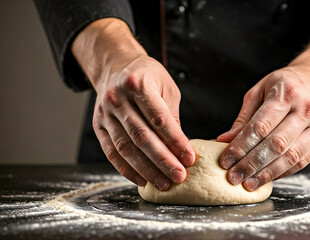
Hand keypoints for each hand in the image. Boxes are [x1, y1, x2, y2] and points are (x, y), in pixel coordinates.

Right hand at [72, 18, 194, 189]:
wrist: (116, 66)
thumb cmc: (148, 77)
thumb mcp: (166, 87)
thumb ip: (171, 117)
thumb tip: (180, 149)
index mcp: (138, 84)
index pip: (159, 119)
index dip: (175, 141)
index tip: (190, 158)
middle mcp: (117, 99)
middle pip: (141, 136)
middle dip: (162, 160)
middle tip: (179, 176)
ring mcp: (104, 113)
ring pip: (125, 148)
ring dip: (146, 169)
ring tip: (163, 183)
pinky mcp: (98, 126)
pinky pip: (111, 153)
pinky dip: (127, 169)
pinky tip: (142, 180)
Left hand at [217, 30, 309, 190]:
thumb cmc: (284, 85)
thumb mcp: (260, 91)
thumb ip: (243, 117)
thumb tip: (224, 140)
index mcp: (286, 93)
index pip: (260, 126)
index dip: (241, 146)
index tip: (226, 160)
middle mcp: (305, 109)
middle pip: (276, 144)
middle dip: (251, 164)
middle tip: (234, 176)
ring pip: (291, 156)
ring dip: (267, 173)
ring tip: (248, 183)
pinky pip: (302, 161)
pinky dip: (282, 172)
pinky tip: (267, 178)